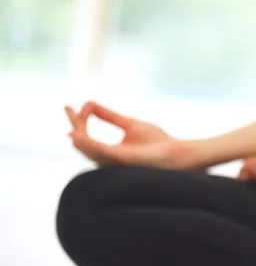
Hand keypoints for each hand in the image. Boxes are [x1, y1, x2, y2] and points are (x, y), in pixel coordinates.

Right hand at [65, 101, 193, 168]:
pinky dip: (87, 143)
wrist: (178, 152)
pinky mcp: (123, 160)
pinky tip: (77, 135)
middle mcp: (108, 160)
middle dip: (74, 126)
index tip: (70, 106)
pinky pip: (100, 152)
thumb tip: (90, 104)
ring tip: (70, 122)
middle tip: (68, 108)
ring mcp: (115, 162)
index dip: (76, 122)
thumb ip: (110, 116)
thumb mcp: (129, 124)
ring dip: (77, 134)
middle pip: (82, 143)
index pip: (86, 137)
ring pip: (88, 149)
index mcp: (110, 153)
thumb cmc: (157, 142)